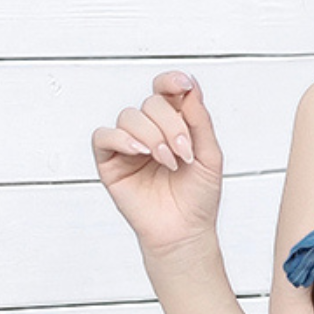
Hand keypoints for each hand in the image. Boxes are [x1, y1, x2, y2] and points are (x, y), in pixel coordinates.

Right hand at [90, 69, 223, 255]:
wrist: (185, 232)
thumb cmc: (198, 198)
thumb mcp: (210, 156)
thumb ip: (200, 121)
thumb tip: (191, 88)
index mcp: (173, 124)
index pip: (166, 91)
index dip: (171, 82)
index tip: (184, 86)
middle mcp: (149, 130)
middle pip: (151, 103)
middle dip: (170, 124)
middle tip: (184, 152)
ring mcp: (128, 146)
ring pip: (129, 117)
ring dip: (152, 136)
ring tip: (168, 161)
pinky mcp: (110, 162)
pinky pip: (104, 136)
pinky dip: (122, 139)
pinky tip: (140, 153)